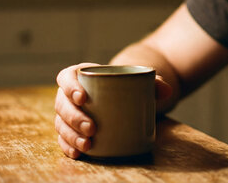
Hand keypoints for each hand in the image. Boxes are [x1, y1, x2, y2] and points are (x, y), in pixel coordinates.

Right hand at [54, 62, 172, 158]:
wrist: (127, 97)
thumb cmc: (129, 86)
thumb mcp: (140, 81)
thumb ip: (154, 82)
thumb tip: (167, 90)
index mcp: (82, 75)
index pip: (66, 76)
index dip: (69, 86)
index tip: (83, 97)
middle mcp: (70, 94)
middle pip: (62, 103)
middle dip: (73, 117)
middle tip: (91, 127)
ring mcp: (69, 113)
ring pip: (61, 122)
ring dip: (70, 135)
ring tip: (87, 144)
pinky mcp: (71, 130)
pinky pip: (63, 138)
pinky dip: (68, 146)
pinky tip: (77, 153)